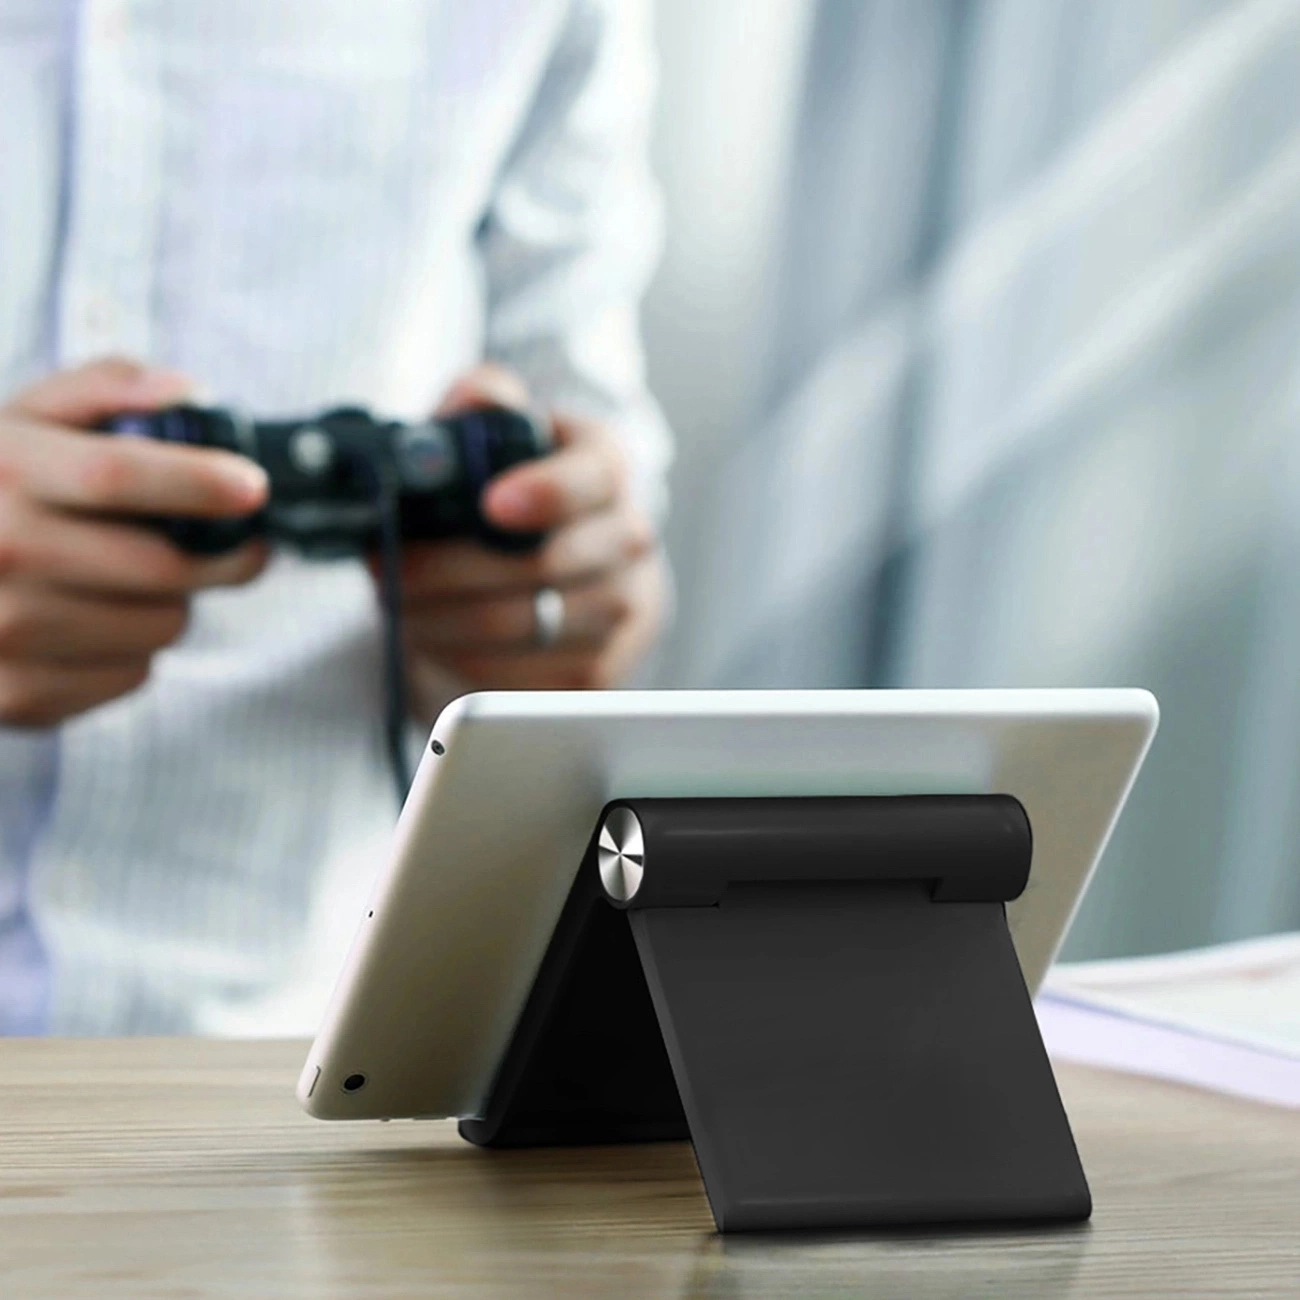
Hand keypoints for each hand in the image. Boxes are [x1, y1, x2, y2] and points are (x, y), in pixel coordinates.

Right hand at [0, 358, 269, 725]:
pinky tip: (95, 622)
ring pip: (161, 626)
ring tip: (132, 580)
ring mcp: (5, 633)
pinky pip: (134, 674)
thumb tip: (185, 393)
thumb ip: (105, 389)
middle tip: (236, 543)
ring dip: (172, 603)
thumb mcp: (22, 421)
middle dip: (221, 555)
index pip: (115, 474)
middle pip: (161, 566)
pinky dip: (135, 650)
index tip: (251, 487)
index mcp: (3, 473)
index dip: (197, 481)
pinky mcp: (20, 696)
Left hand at [393, 365, 667, 714]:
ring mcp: (622, 610)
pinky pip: (526, 677)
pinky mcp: (599, 671)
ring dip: (445, 620)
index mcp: (606, 468)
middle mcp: (628, 538)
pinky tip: (430, 640)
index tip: (492, 504)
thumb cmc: (509, 490)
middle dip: (449, 572)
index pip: (593, 478)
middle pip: (543, 565)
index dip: (546, 491)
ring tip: (396, 606)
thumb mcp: (494, 431)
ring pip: (527, 626)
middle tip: (387, 571)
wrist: (554, 563)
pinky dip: (463, 662)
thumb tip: (478, 398)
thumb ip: (481, 400)